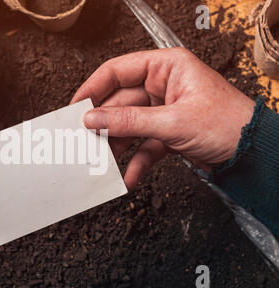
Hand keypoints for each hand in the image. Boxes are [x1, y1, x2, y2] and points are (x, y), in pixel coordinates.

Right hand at [71, 48, 254, 188]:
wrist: (253, 154)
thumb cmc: (227, 124)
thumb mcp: (172, 122)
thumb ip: (128, 120)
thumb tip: (93, 118)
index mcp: (166, 67)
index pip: (117, 71)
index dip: (93, 88)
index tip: (75, 107)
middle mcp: (162, 86)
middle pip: (120, 103)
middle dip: (104, 124)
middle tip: (84, 140)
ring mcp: (163, 111)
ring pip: (129, 126)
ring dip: (117, 146)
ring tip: (102, 162)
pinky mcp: (167, 133)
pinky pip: (144, 146)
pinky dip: (136, 163)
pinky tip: (128, 177)